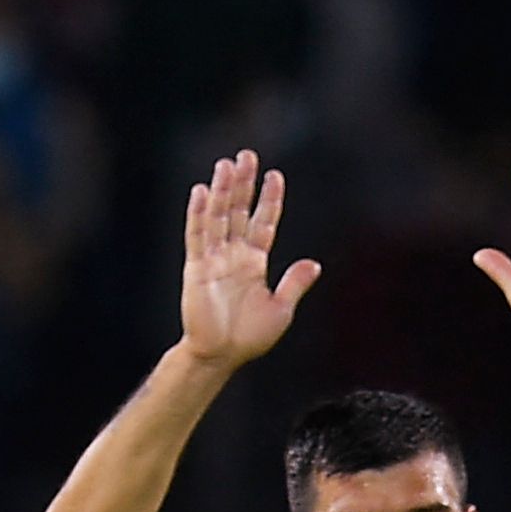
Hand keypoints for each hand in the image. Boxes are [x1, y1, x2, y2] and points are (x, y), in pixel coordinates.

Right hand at [174, 151, 318, 369]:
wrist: (219, 356)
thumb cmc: (248, 337)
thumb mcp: (281, 309)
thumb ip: (294, 284)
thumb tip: (314, 264)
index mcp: (254, 263)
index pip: (263, 223)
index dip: (269, 199)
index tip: (275, 175)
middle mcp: (233, 256)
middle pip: (239, 212)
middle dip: (244, 184)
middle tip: (247, 155)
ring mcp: (214, 260)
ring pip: (219, 218)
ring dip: (223, 191)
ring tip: (226, 164)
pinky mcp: (196, 268)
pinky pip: (198, 236)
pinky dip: (199, 214)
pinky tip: (202, 192)